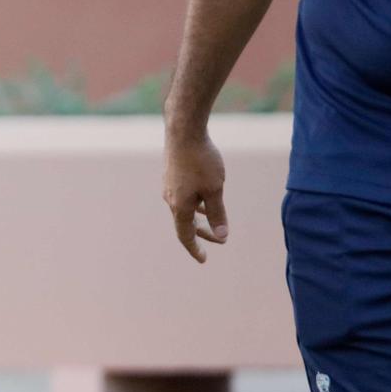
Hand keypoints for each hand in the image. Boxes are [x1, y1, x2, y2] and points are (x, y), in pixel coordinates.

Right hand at [162, 132, 228, 262]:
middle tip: (217, 241)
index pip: (185, 235)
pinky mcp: (171, 175)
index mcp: (179, 206)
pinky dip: (194, 203)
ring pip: (183, 208)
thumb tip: (222, 236)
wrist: (183, 132)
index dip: (195, 249)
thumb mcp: (215, 190)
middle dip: (201, 234)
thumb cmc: (201, 161)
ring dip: (198, 217)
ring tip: (212, 219)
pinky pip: (181, 196)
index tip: (204, 260)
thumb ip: (218, 214)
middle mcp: (170, 198)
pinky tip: (203, 197)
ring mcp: (169, 186)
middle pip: (184, 223)